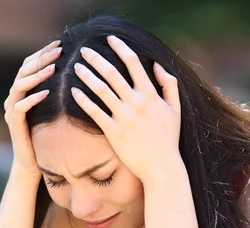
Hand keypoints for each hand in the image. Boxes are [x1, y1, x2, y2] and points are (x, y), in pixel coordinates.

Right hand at [3, 40, 60, 178]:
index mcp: (21, 92)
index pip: (29, 65)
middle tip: (60, 51)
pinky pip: (20, 108)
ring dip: (37, 75)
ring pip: (19, 86)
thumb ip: (55, 91)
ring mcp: (11, 110)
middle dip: (42, 59)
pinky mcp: (14, 124)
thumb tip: (75, 71)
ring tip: (54, 68)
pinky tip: (47, 92)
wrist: (32, 162)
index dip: (43, 53)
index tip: (61, 43)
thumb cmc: (45, 135)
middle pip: (23, 70)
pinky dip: (33, 98)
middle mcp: (13, 98)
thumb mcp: (51, 109)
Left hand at [70, 35, 181, 183]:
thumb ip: (169, 85)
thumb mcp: (175, 109)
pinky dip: (83, 100)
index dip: (120, 48)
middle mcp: (136, 102)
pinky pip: (95, 112)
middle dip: (96, 59)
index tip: (109, 39)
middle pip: (112, 73)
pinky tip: (73, 92)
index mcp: (151, 94)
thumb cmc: (168, 138)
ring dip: (86, 76)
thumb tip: (158, 66)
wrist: (161, 166)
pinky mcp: (113, 131)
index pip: (134, 63)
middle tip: (84, 50)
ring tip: (76, 67)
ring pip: (101, 90)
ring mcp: (124, 117)